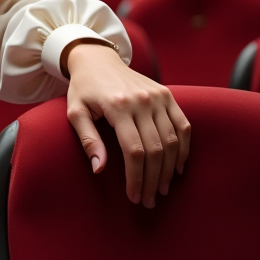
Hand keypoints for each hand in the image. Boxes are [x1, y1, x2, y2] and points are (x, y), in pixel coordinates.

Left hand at [63, 40, 190, 207]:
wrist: (98, 59)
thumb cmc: (83, 88)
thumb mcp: (75, 111)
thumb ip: (87, 139)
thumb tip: (99, 169)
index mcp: (118, 105)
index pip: (134, 151)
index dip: (136, 178)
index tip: (134, 197)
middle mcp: (142, 100)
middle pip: (156, 150)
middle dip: (153, 180)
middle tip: (149, 200)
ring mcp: (158, 96)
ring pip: (173, 141)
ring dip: (169, 170)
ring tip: (161, 189)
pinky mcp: (168, 95)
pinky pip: (183, 126)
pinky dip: (184, 149)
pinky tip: (177, 168)